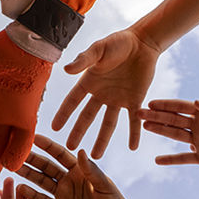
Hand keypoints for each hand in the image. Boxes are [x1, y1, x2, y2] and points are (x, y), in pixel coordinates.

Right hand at [15, 135, 132, 198]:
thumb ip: (92, 172)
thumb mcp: (106, 187)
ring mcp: (63, 196)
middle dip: (31, 159)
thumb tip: (80, 151)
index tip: (33, 137)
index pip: (60, 154)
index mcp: (80, 171)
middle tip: (15, 152)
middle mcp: (68, 181)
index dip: (47, 146)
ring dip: (28, 175)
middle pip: (46, 167)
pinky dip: (31, 196)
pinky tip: (20, 189)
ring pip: (41, 182)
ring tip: (13, 168)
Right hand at [51, 28, 161, 156]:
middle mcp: (102, 94)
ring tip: (97, 156)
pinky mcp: (136, 100)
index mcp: (90, 82)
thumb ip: (84, 60)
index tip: (54, 129)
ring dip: (103, 140)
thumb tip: (66, 70)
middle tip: (70, 148)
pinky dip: (134, 133)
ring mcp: (118, 99)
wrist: (143, 42)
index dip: (63, 114)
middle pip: (87, 117)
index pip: (73, 101)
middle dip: (78, 132)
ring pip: (108, 124)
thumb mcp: (99, 49)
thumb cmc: (118, 42)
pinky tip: (133, 147)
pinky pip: (133, 120)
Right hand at [139, 99, 198, 168]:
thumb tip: (196, 102)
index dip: (166, 105)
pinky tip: (157, 161)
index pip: (181, 107)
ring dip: (160, 130)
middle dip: (156, 116)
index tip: (150, 102)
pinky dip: (171, 160)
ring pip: (175, 135)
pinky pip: (183, 158)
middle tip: (138, 112)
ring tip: (143, 126)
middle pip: (173, 119)